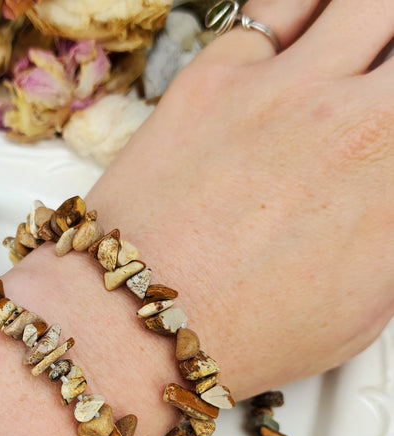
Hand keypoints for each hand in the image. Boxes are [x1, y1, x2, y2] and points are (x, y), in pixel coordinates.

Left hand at [87, 0, 393, 397]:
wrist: (137, 321)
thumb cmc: (241, 333)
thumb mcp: (362, 310)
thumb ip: (391, 238)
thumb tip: (387, 204)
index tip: (389, 132)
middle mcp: (357, 124)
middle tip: (377, 91)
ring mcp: (284, 90)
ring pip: (364, 4)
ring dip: (369, 22)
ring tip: (358, 48)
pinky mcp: (215, 77)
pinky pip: (280, 5)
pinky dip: (306, 10)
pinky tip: (308, 28)